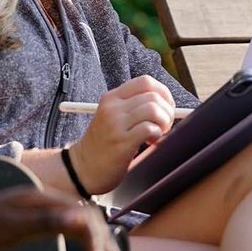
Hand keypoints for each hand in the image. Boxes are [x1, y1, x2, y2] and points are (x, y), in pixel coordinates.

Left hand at [0, 187, 123, 250]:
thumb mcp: (12, 228)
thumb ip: (47, 222)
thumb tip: (81, 220)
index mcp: (43, 199)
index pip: (81, 217)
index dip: (96, 241)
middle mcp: (45, 202)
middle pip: (83, 218)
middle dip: (102, 241)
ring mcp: (39, 211)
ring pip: (76, 223)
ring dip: (94, 241)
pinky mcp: (32, 222)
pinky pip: (64, 228)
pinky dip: (79, 240)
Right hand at [68, 75, 175, 193]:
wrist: (83, 168)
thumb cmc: (104, 143)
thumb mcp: (113, 117)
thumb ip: (135, 107)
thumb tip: (168, 104)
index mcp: (112, 97)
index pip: (145, 81)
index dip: (163, 92)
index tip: (166, 106)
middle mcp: (113, 107)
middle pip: (153, 96)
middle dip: (167, 110)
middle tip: (163, 125)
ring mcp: (116, 124)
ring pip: (153, 110)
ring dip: (163, 122)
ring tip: (157, 133)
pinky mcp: (122, 142)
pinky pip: (150, 128)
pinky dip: (157, 135)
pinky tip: (150, 142)